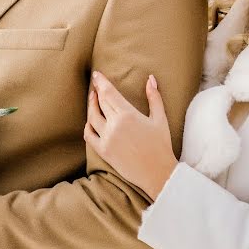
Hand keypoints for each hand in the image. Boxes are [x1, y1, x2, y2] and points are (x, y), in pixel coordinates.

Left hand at [84, 71, 178, 200]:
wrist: (158, 173)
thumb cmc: (161, 145)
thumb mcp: (160, 119)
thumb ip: (154, 97)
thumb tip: (150, 78)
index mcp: (128, 115)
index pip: (109, 93)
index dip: (101, 82)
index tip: (96, 74)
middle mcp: (114, 125)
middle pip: (100, 102)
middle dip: (97, 90)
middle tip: (95, 83)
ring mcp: (107, 139)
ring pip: (92, 117)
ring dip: (91, 105)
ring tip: (93, 98)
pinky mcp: (103, 151)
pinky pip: (89, 135)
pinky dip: (88, 126)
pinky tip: (90, 120)